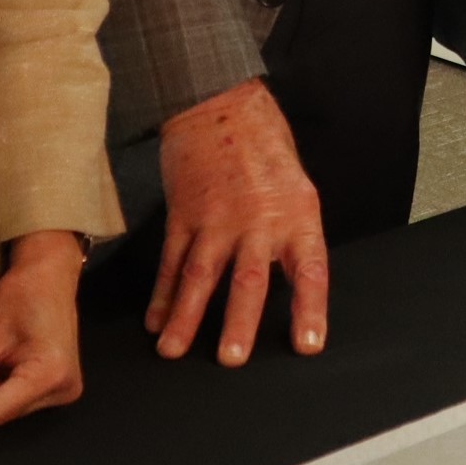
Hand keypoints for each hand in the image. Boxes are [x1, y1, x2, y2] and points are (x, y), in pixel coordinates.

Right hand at [148, 81, 327, 367]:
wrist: (221, 106)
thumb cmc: (265, 147)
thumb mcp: (297, 188)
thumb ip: (292, 236)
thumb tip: (292, 285)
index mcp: (295, 215)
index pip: (309, 270)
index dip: (310, 309)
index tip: (308, 344)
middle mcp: (256, 220)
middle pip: (248, 279)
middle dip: (238, 322)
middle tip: (231, 359)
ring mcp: (216, 218)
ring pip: (200, 275)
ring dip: (185, 317)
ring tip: (172, 349)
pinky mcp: (183, 214)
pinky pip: (172, 261)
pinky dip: (163, 293)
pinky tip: (155, 318)